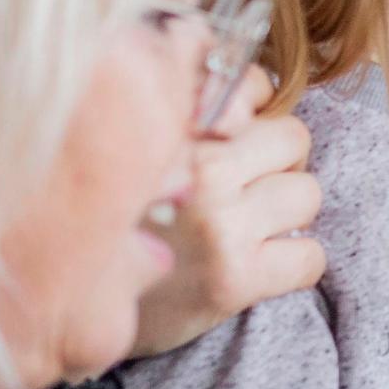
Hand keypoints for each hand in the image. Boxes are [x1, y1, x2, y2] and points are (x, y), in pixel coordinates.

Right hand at [130, 70, 323, 359]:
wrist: (76, 303)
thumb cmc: (117, 217)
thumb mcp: (136, 149)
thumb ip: (186, 110)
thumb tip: (253, 89)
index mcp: (169, 126)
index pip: (252, 84)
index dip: (255, 111)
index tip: (238, 135)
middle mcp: (195, 170)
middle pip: (293, 137)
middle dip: (278, 163)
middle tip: (245, 189)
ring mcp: (219, 225)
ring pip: (307, 193)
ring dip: (287, 213)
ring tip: (246, 227)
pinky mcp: (235, 278)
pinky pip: (311, 256)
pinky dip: (294, 265)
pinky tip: (258, 268)